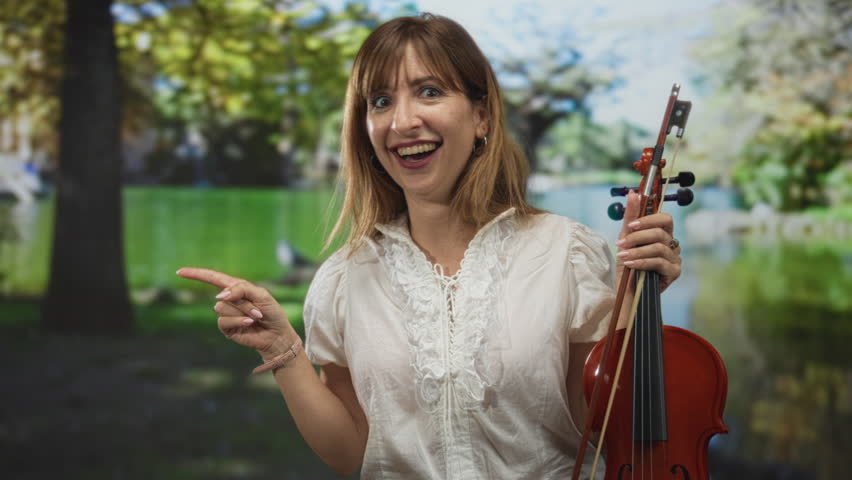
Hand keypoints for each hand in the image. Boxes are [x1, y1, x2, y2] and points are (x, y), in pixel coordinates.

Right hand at [176, 267, 299, 358]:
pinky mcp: (226, 328)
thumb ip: (240, 289)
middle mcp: (229, 300)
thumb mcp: (260, 294)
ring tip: (255, 317)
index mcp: (236, 288)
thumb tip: (218, 296)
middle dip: (243, 302)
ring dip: (242, 311)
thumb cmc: (272, 313)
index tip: (179, 272)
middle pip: (223, 295)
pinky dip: (238, 320)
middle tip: (259, 310)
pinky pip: (223, 320)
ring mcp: (226, 314)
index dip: (196, 274)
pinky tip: (249, 323)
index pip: (213, 278)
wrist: (277, 335)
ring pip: (222, 307)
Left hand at [614, 191, 681, 291]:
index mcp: (663, 234)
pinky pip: (659, 262)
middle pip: (660, 233)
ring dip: (636, 251)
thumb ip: (630, 216)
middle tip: (621, 243)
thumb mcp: (626, 238)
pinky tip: (630, 265)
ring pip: (658, 248)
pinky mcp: (674, 272)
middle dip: (637, 237)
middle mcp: (672, 245)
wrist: (626, 288)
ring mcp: (675, 259)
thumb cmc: (628, 263)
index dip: (648, 220)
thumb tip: (633, 193)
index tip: (630, 225)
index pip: (665, 219)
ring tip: (622, 256)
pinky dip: (642, 262)